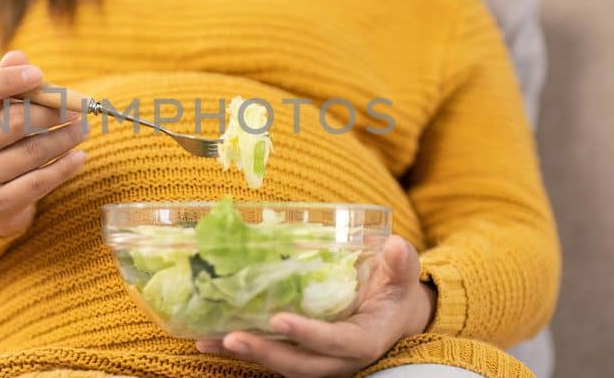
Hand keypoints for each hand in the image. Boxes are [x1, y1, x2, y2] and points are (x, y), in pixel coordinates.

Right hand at [0, 51, 86, 235]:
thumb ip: (1, 82)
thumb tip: (19, 58)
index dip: (6, 79)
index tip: (39, 74)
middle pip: (11, 122)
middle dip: (50, 111)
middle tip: (76, 107)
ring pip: (31, 152)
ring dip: (64, 137)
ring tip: (82, 128)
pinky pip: (38, 182)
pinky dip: (64, 167)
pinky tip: (80, 156)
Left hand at [197, 235, 435, 377]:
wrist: (395, 319)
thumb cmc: (395, 293)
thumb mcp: (402, 277)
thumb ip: (401, 264)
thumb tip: (396, 247)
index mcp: (364, 340)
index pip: (335, 343)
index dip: (308, 335)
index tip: (280, 321)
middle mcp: (339, 360)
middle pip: (300, 364)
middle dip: (265, 353)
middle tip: (232, 337)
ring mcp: (319, 362)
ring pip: (280, 365)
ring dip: (246, 355)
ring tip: (210, 340)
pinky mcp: (302, 356)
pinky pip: (271, 357)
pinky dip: (243, 351)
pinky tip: (211, 339)